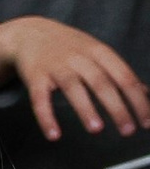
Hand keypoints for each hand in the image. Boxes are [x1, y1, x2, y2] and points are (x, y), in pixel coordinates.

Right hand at [0, 15, 149, 143]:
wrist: (29, 33)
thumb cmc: (69, 47)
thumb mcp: (97, 52)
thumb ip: (119, 73)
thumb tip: (146, 94)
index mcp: (99, 52)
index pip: (124, 77)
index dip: (137, 100)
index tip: (146, 122)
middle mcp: (78, 57)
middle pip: (101, 82)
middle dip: (117, 108)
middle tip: (128, 131)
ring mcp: (56, 66)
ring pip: (73, 88)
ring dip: (85, 109)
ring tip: (97, 130)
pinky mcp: (35, 77)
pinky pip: (40, 99)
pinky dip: (46, 117)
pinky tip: (54, 135)